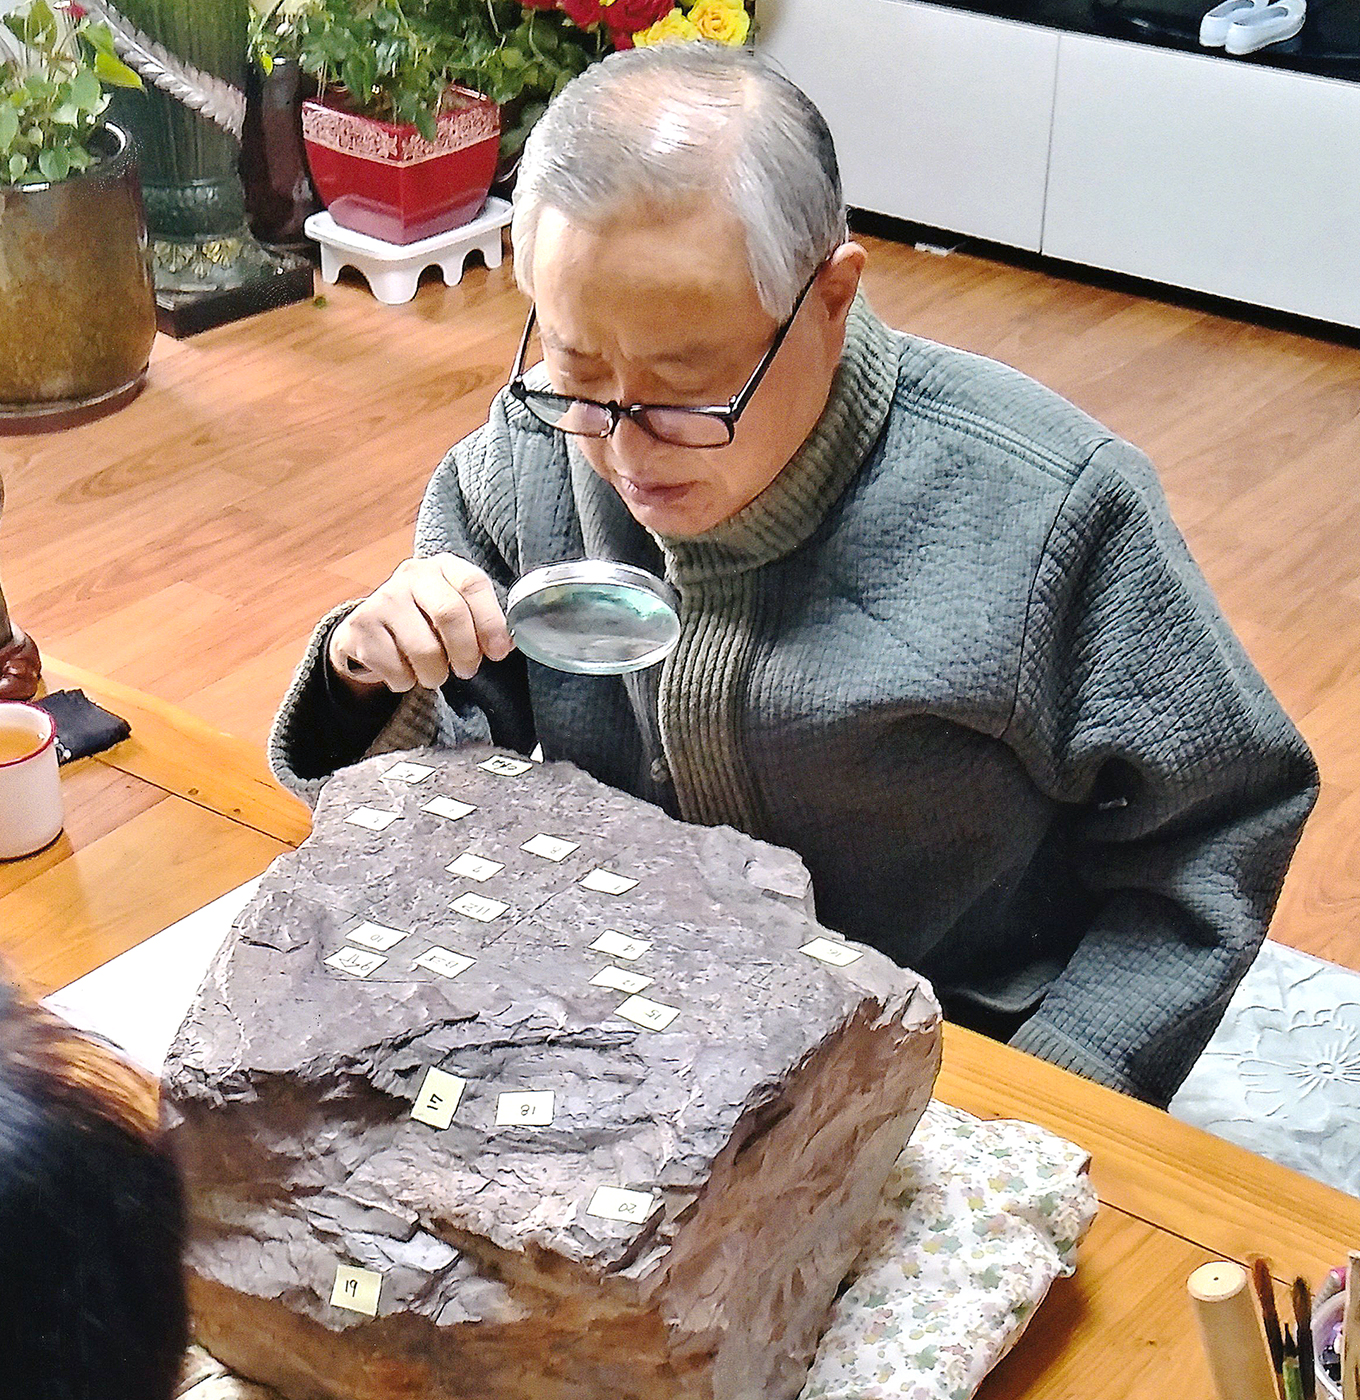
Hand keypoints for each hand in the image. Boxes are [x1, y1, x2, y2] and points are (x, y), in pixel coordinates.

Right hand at [327, 555, 512, 694]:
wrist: (369, 630)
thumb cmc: (424, 622)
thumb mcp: (453, 611)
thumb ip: (480, 622)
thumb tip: (506, 644)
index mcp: (443, 567)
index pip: (473, 584)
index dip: (491, 622)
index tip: (499, 652)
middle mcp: (412, 574)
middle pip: (450, 613)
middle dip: (466, 652)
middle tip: (467, 670)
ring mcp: (383, 598)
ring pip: (424, 649)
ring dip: (436, 674)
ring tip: (434, 674)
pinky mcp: (360, 626)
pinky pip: (395, 668)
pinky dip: (406, 682)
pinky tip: (405, 672)